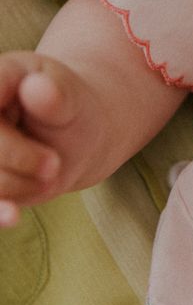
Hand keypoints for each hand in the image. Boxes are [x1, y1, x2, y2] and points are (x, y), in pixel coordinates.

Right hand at [0, 51, 97, 225]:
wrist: (72, 135)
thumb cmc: (70, 108)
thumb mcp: (72, 96)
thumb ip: (57, 94)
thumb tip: (37, 88)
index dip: (8, 140)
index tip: (48, 155)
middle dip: (18, 160)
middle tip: (54, 166)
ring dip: (17, 185)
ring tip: (50, 176)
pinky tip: (13, 216)